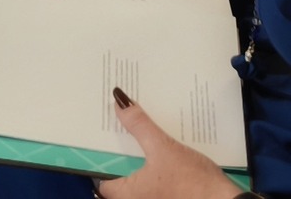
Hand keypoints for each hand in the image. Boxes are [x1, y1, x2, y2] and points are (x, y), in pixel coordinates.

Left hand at [96, 90, 241, 198]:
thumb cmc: (193, 183)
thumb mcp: (163, 148)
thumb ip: (139, 126)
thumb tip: (119, 102)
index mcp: (125, 194)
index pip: (99, 173)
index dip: (97, 151)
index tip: (98, 128)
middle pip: (117, 169)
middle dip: (118, 146)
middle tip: (117, 118)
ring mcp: (151, 198)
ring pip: (135, 172)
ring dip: (135, 151)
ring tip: (135, 124)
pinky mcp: (167, 195)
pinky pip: (150, 176)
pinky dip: (149, 160)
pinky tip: (156, 141)